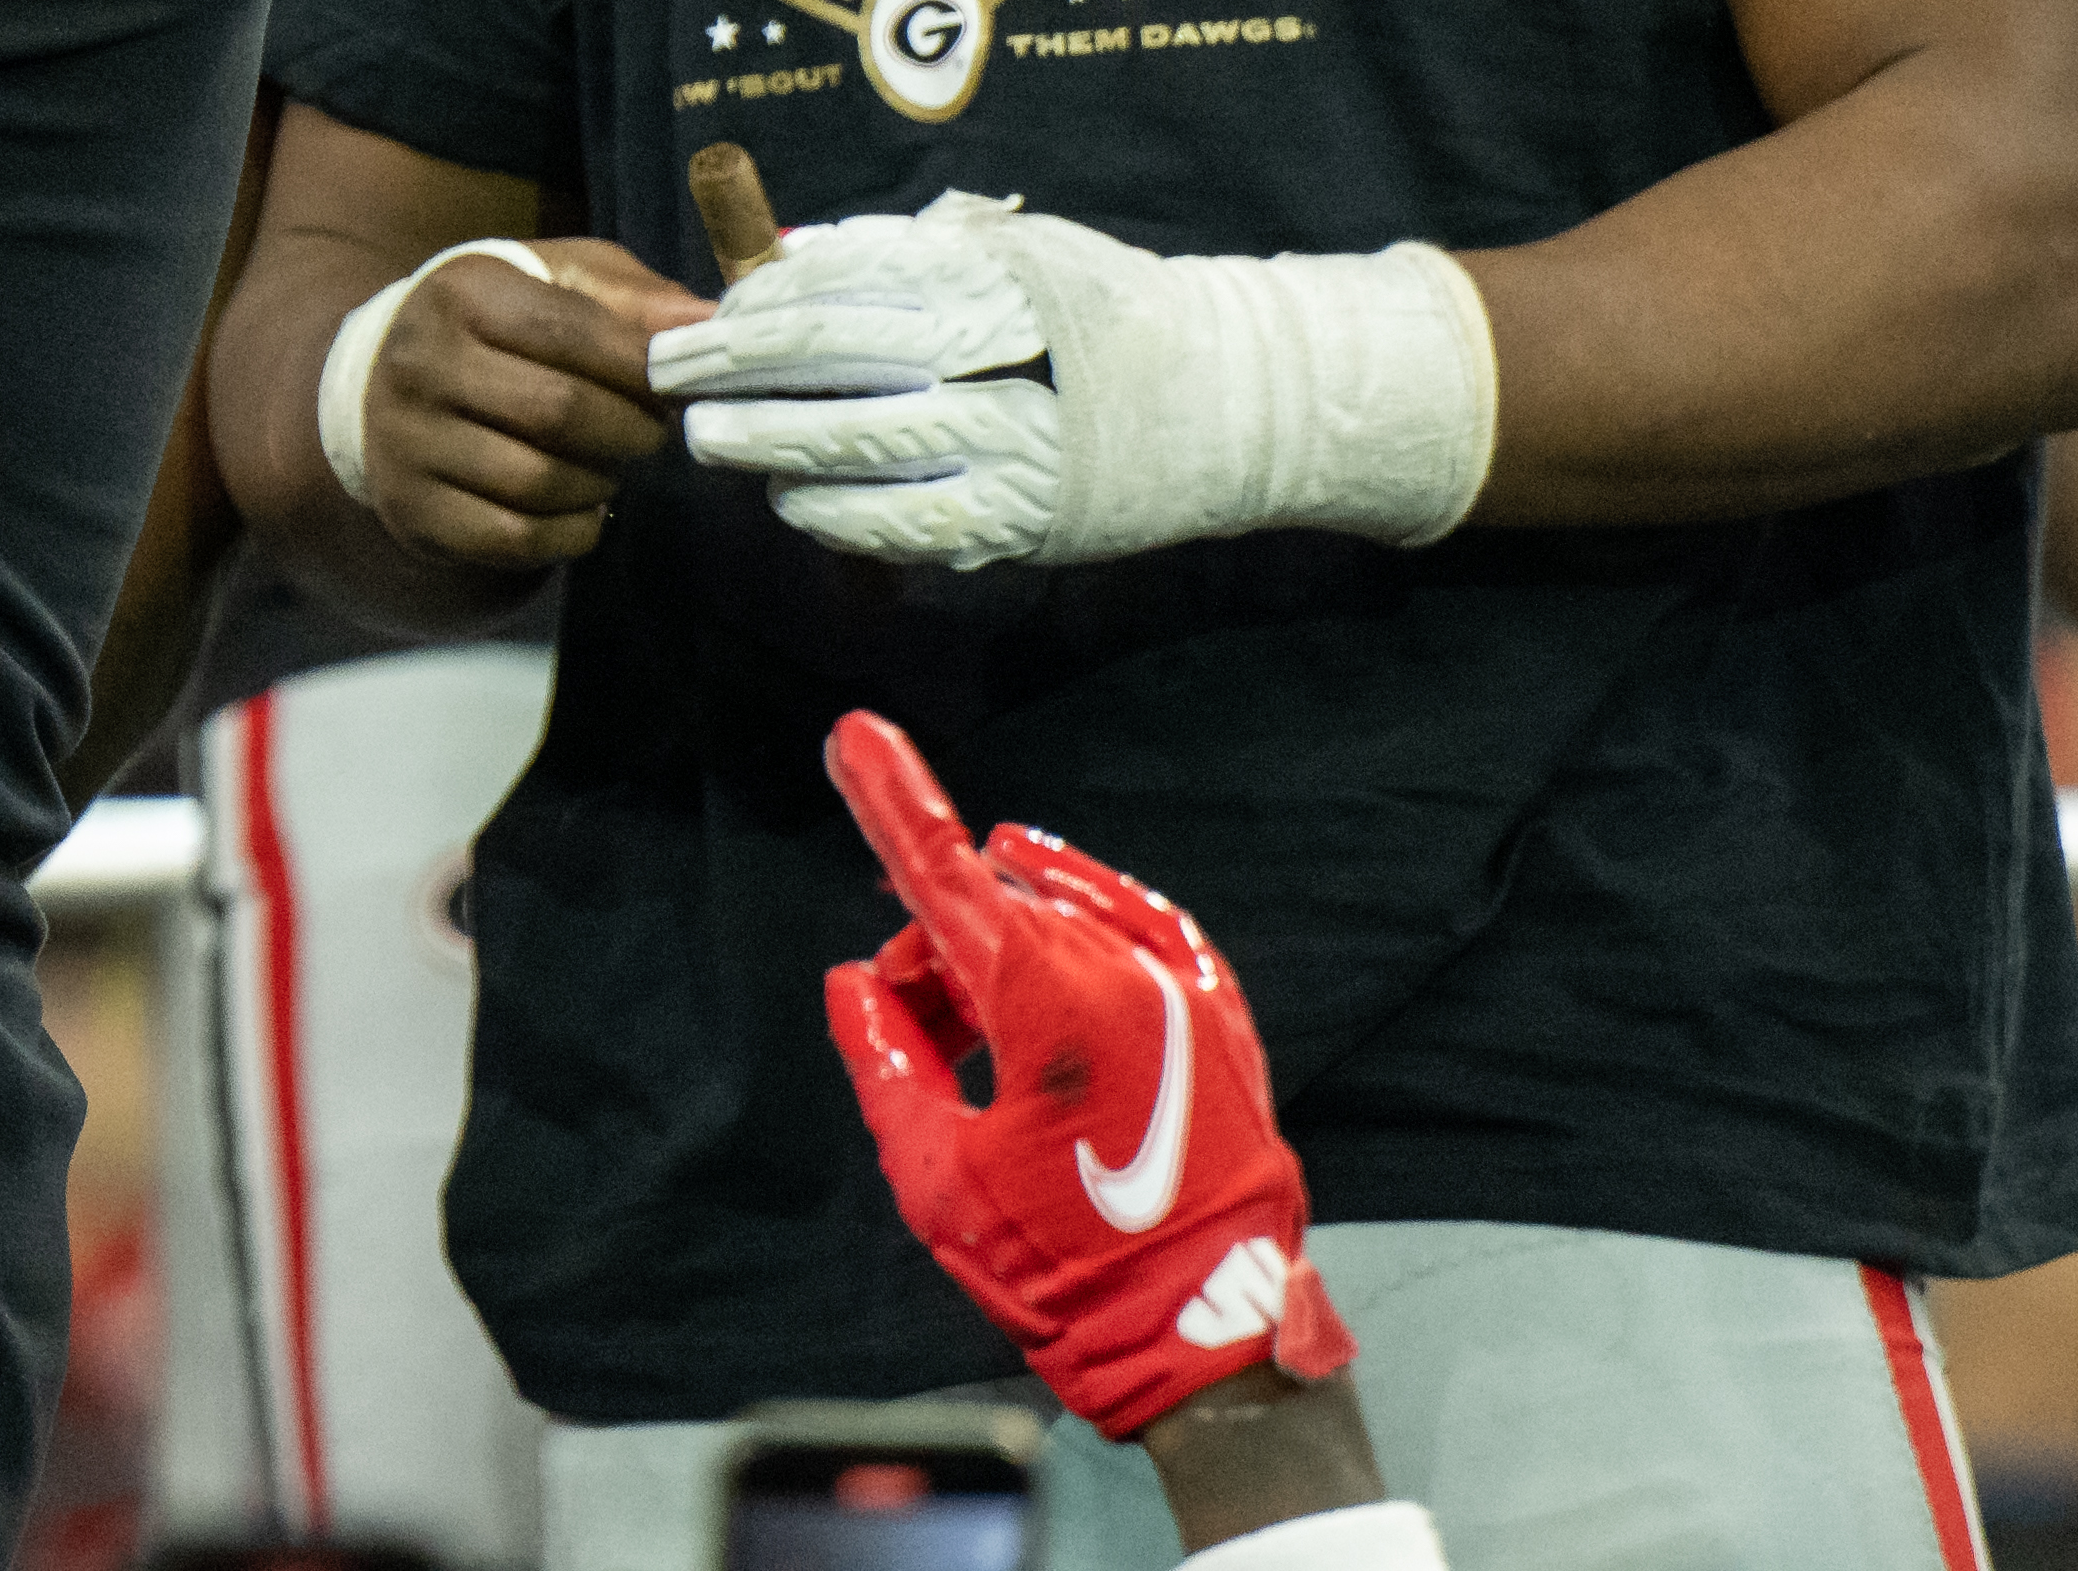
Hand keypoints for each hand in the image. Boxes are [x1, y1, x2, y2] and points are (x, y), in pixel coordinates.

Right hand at [336, 229, 703, 572]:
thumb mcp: (557, 284)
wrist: (383, 390)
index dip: (637, 364)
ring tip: (609, 467)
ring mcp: (408, 444)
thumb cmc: (498, 326)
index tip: (673, 381)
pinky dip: (570, 533)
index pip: (568, 331)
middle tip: (651, 431)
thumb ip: (632, 299)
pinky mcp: (413, 511)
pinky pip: (515, 539)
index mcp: (462, 294)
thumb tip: (709, 324)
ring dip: (599, 484)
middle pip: (557, 411)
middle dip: (628, 429)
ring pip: (537, 482)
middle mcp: (421, 365)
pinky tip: (580, 510)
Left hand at [654, 196, 1491, 571]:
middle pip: (834, 353)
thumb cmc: (1108, 312)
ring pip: (861, 443)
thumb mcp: (1019, 250)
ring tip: (710, 440)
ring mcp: (1013, 441)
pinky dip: (839, 515)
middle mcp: (997, 351)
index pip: (846, 277)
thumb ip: (910, 249)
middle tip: (670, 372)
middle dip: (736, 364)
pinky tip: (793, 503)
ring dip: (769, 442)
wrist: (1232, 399)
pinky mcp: (1026, 517)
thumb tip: (794, 257)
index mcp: (991, 272)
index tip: (710, 308)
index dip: (762, 297)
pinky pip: (908, 523)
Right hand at [815, 714, 1355, 1442]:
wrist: (1206, 1342)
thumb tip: (859, 984)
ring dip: (998, 961)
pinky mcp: (1220, 1015)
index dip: (890, 803)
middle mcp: (1121, 972)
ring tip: (981, 1056)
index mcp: (1045, 1003)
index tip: (856, 734)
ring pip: (1056, 923)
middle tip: (912, 1039)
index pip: (941, 879)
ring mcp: (1182, 990)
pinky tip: (1046, 921)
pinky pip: (1135, 926)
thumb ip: (886, 1061)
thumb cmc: (1066, 1274)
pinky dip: (1081, 920)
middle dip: (930, 958)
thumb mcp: (936, 1178)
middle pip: (988, 915)